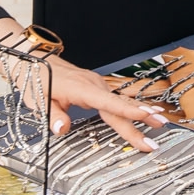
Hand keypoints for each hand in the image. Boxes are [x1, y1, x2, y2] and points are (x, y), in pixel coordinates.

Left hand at [0, 19, 170, 149]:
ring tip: (159, 122)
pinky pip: (115, 99)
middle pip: (119, 106)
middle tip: (158, 132)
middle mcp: (94, 85)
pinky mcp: (95, 87)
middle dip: (140, 120)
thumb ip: (52, 116)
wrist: (34, 61)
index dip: (129, 112)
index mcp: (82, 89)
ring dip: (139, 113)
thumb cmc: (36, 81)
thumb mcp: (39, 101)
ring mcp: (96, 85)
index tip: (147, 117)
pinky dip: (129, 107)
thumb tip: (62, 129)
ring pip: (120, 102)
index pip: (110, 103)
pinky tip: (141, 113)